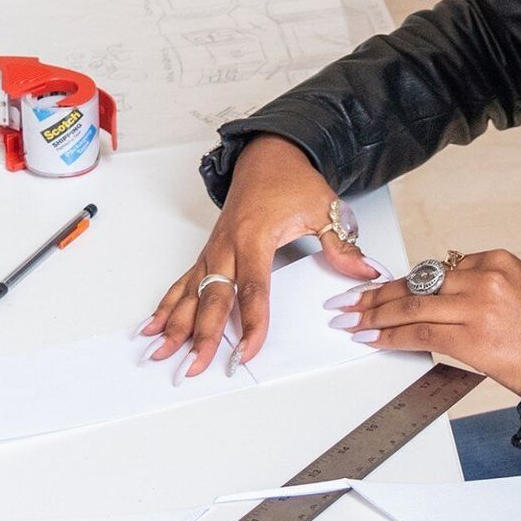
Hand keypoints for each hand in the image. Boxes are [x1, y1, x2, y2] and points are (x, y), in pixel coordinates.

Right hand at [140, 135, 377, 379]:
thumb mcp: (324, 207)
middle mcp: (227, 246)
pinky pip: (183, 282)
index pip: (253, 289)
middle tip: (194, 365)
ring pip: (190, 293)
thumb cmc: (292, 181)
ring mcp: (213, 250)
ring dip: (175, 325)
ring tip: (160, 353)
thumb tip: (367, 271)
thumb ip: (342, 243)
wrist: (266, 155)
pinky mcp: (207, 252)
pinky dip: (167, 305)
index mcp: (255, 236)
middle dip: (202, 334)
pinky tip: (153, 327)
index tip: (246, 351)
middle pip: (213, 297)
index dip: (250, 323)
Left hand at [323, 249, 520, 395]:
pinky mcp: (469, 337)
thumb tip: (442, 299)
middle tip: (347, 298)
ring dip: (373, 314)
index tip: (380, 288)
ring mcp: (474, 306)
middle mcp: (483, 278)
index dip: (402, 282)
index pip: (436, 269)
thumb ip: (481, 288)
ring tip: (348, 318)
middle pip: (417, 282)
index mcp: (496, 260)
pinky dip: (390, 336)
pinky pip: (419, 333)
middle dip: (376, 293)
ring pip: (411, 305)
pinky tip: (370, 338)